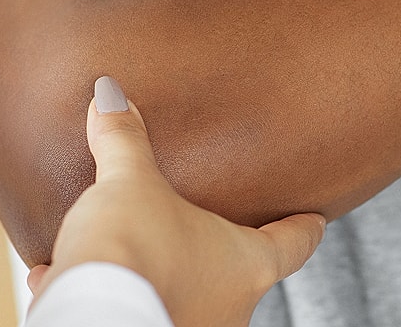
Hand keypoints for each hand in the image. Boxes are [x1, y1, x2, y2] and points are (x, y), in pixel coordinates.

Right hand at [31, 76, 325, 326]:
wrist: (91, 313)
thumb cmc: (132, 251)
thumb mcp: (129, 183)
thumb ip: (124, 140)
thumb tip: (110, 95)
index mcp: (248, 264)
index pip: (296, 243)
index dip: (306, 228)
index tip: (316, 220)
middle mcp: (233, 307)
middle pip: (242, 271)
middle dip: (223, 248)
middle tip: (214, 223)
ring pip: (192, 294)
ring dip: (169, 272)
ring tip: (141, 249)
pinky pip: (145, 309)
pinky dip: (123, 291)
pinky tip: (85, 275)